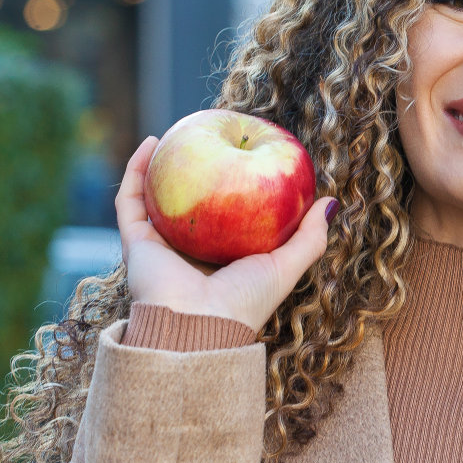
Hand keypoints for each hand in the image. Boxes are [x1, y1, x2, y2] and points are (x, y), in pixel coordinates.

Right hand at [115, 136, 337, 332]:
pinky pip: (131, 200)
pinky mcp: (135, 243)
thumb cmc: (245, 301)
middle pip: (190, 206)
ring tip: (174, 134)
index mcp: (223, 261)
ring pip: (155, 199)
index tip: (247, 156)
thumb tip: (330, 202)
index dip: (236, 190)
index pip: (229, 219)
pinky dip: (136, 171)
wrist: (198, 328)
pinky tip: (151, 142)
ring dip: (160, 166)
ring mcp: (159, 248)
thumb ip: (310, 237)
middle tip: (208, 140)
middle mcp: (189, 254)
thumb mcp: (287, 266)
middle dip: (196, 174)